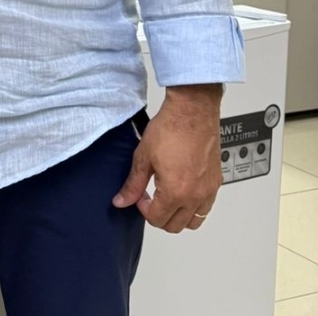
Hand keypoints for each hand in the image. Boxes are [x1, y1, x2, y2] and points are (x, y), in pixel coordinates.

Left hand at [113, 84, 222, 232]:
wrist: (191, 113)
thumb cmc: (170, 129)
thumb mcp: (143, 157)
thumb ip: (133, 183)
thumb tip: (122, 200)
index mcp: (176, 192)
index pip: (157, 219)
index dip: (143, 210)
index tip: (139, 197)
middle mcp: (195, 196)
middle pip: (176, 225)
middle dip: (159, 216)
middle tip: (150, 199)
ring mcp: (208, 190)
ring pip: (194, 221)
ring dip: (179, 216)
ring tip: (166, 199)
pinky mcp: (216, 182)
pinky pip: (206, 207)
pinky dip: (194, 207)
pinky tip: (182, 192)